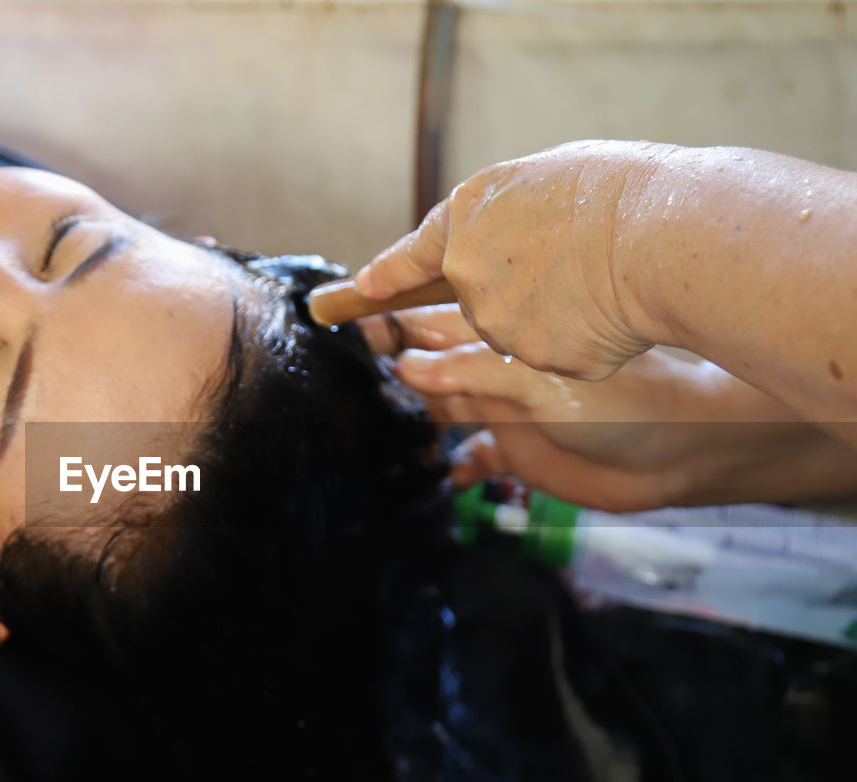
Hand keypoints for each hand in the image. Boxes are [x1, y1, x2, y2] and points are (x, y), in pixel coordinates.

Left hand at [355, 141, 675, 381]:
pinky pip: (555, 356)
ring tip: (600, 282)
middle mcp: (466, 272)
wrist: (661, 239)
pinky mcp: (528, 362)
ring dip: (551, 316)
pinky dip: (584, 341)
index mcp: (467, 216)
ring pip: (517, 332)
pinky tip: (610, 314)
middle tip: (574, 264)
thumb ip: (507, 215)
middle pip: (479, 298)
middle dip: (518, 289)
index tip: (363, 290)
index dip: (386, 275)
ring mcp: (495, 323)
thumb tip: (497, 240)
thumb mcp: (547, 175)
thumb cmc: (621, 193)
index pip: (413, 255)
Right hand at [359, 305, 832, 510]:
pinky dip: (452, 464)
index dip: (383, 313)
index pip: (428, 313)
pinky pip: (470, 456)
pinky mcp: (517, 451)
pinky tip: (440, 472)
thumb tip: (408, 367)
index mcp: (504, 326)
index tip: (337, 314)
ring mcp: (506, 406)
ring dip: (411, 410)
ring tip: (376, 422)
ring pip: (439, 403)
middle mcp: (498, 362)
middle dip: (383, 359)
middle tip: (342, 368)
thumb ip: (476, 372)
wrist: (690, 448)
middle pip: (424, 356)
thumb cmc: (632, 394)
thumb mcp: (546, 376)